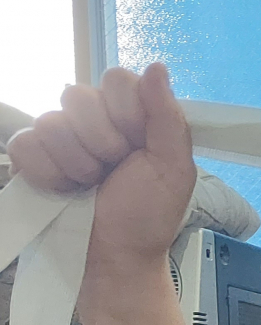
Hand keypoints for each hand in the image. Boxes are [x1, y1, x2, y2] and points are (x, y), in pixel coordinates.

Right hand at [4, 64, 195, 312]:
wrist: (114, 258)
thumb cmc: (147, 217)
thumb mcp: (173, 169)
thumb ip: (167, 117)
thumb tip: (156, 66)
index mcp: (132, 118)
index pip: (116, 80)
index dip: (125, 113)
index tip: (136, 145)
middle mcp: (94, 121)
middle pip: (79, 96)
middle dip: (102, 142)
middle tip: (113, 172)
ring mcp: (59, 138)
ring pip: (51, 122)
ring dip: (76, 163)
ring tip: (90, 186)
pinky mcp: (32, 159)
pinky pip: (25, 145)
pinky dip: (47, 173)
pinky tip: (64, 190)